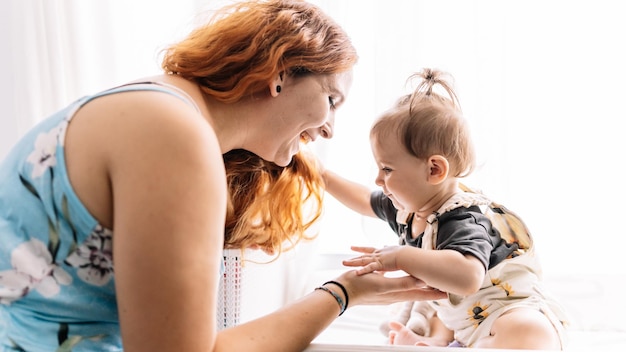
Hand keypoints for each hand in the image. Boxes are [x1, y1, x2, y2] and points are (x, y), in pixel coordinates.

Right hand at [332, 270, 446, 307]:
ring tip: (425, 279)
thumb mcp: (384, 285)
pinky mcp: (377, 284)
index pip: (419, 294)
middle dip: (428, 289)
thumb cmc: (361, 287)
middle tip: (442, 286)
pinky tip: (398, 272)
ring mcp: (385, 289)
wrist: (342, 290)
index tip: (447, 293)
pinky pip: (393, 279)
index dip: (433, 293)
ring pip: (405, 285)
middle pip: (415, 290)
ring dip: (416, 282)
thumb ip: (403, 283)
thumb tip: (422, 280)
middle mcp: (392, 293)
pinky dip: (400, 276)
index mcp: (396, 294)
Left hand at [342, 245, 405, 274]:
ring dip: (353, 262)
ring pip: (363, 260)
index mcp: (383, 252)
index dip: (362, 249)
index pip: (370, 250)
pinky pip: (369, 268)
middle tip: (348, 251)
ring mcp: (378, 259)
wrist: (409, 256)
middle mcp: (379, 254)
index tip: (354, 247)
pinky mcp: (380, 264)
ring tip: (343, 262)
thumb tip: (389, 247)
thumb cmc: (407, 256)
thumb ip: (392, 251)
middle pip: (364, 254)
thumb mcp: (398, 252)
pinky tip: (356, 273)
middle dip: (356, 253)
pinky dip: (363, 270)